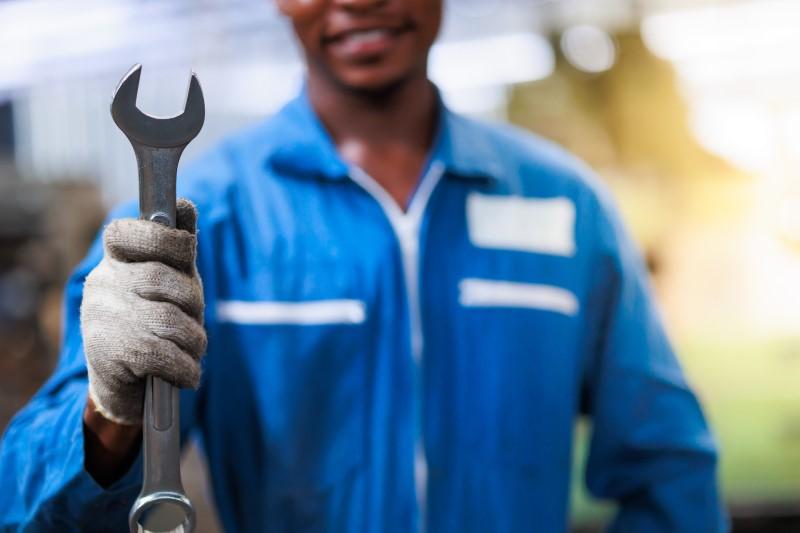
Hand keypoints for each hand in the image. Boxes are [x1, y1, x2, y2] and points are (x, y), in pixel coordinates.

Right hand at [81, 199, 205, 424]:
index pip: (128, 232)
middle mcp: (101, 283)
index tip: (186, 251)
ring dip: (193, 340)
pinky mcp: (106, 353)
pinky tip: (187, 373)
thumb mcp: (171, 280)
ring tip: (192, 348)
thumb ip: (178, 247)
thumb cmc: (153, 320)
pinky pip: (160, 354)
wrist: (123, 384)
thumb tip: (185, 205)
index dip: (163, 238)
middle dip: (192, 302)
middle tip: (194, 319)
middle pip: (162, 278)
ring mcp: (100, 318)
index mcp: (115, 259)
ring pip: (166, 320)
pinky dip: (185, 367)